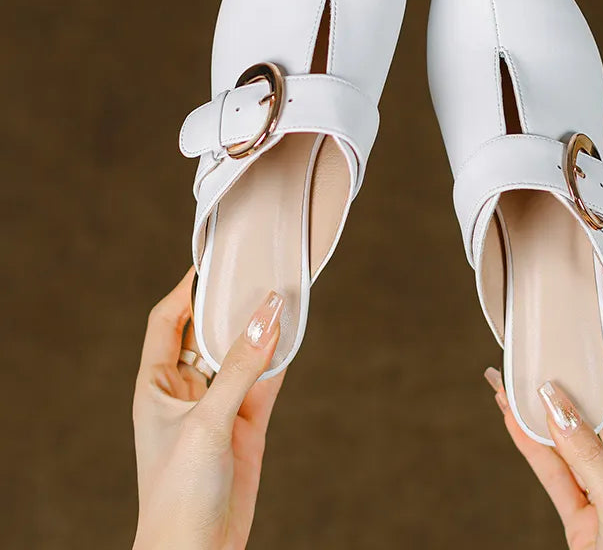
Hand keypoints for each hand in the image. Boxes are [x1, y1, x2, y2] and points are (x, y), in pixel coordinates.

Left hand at [133, 267, 284, 549]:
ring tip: (279, 295)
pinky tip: (292, 335)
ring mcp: (219, 406)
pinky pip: (264, 379)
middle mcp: (187, 390)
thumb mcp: (207, 422)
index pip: (166, 321)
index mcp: (156, 385)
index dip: (185, 289)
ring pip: (240, 353)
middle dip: (228, 304)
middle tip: (254, 269)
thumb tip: (268, 314)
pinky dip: (278, 358)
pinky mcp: (247, 424)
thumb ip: (240, 367)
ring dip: (258, 329)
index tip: (212, 260)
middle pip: (206, 332)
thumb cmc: (177, 494)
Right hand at [485, 343, 602, 549]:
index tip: (601, 341)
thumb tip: (557, 403)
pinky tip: (512, 418)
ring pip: (569, 445)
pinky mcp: (578, 520)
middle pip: (601, 422)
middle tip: (552, 356)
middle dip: (573, 390)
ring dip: (541, 415)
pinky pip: (551, 473)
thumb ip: (588, 455)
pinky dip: (530, 445)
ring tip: (516, 381)